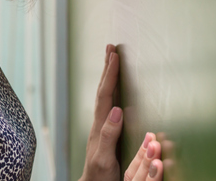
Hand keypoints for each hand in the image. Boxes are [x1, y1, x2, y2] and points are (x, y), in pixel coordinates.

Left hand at [80, 44, 162, 180]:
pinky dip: (111, 90)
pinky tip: (115, 89)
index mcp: (100, 127)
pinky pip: (108, 103)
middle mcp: (99, 123)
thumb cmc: (99, 175)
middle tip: (110, 47)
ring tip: (111, 60)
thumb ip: (109, 135)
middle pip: (102, 90)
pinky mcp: (105, 131)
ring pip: (104, 95)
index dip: (110, 74)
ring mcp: (101, 126)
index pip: (105, 95)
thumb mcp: (104, 157)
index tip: (115, 55)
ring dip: (108, 76)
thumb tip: (117, 110)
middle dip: (107, 68)